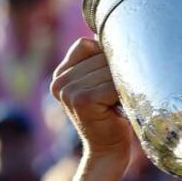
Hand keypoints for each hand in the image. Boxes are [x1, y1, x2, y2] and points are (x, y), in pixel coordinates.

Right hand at [50, 38, 132, 161]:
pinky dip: (122, 93)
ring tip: (120, 100)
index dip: (105, 57)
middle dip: (118, 71)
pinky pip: (112, 84)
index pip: (86, 45)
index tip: (112, 78)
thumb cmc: (112, 115)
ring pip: (108, 69)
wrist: (107, 150)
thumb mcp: (100, 84)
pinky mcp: (81, 99)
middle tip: (121, 93)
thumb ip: (99, 62)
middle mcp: (59, 81)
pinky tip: (119, 107)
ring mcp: (67, 90)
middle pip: (100, 56)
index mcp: (60, 74)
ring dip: (122, 83)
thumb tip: (119, 30)